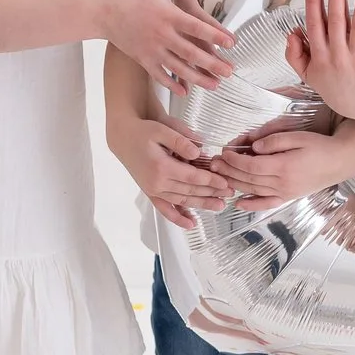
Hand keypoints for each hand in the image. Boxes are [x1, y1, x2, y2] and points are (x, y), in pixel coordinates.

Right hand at [103, 0, 234, 95]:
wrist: (100, 12)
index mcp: (167, 15)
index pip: (196, 27)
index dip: (215, 35)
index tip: (231, 43)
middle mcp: (162, 35)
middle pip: (191, 52)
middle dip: (212, 63)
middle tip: (230, 72)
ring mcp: (152, 50)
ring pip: (179, 68)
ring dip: (198, 78)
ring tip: (215, 85)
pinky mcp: (142, 59)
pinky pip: (159, 75)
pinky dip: (172, 84)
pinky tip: (185, 92)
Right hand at [111, 117, 232, 229]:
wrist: (124, 137)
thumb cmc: (144, 131)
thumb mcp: (163, 129)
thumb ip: (181, 141)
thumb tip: (198, 153)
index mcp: (162, 167)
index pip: (193, 177)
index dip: (211, 181)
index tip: (226, 183)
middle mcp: (157, 182)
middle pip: (190, 191)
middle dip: (212, 193)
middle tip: (230, 194)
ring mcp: (153, 190)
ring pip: (182, 201)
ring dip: (201, 205)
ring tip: (219, 206)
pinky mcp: (150, 192)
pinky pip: (165, 209)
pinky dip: (177, 218)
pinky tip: (191, 224)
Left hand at [217, 126, 354, 209]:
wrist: (340, 161)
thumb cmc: (319, 146)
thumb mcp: (297, 137)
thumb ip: (274, 141)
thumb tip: (253, 147)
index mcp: (284, 167)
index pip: (251, 166)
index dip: (234, 160)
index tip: (223, 152)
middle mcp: (282, 183)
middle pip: (248, 179)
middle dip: (228, 171)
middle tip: (213, 163)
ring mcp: (285, 192)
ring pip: (253, 190)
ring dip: (234, 184)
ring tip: (219, 176)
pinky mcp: (288, 196)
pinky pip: (267, 203)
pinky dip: (252, 204)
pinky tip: (238, 202)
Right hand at [283, 0, 354, 117]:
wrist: (353, 106)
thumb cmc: (330, 85)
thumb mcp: (305, 73)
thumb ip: (294, 53)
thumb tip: (291, 33)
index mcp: (320, 55)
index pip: (315, 26)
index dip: (314, 6)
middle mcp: (337, 55)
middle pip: (336, 23)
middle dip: (336, 0)